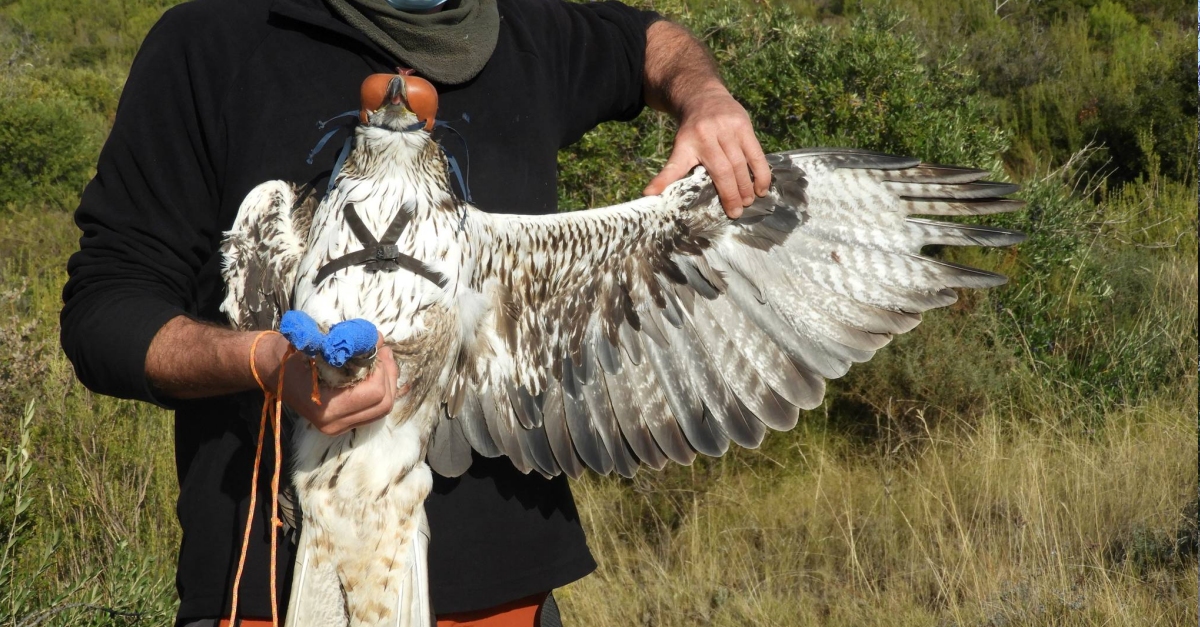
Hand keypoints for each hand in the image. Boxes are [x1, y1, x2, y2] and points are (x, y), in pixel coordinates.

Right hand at [255, 332, 397, 435]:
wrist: (270, 370)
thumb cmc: (291, 354)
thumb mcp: (316, 343)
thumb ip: (347, 342)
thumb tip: (378, 339)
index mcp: (327, 408)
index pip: (375, 393)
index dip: (382, 368)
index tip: (377, 347)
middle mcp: (334, 424)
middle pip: (383, 404)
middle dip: (389, 375)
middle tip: (384, 352)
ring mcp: (338, 427)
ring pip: (382, 410)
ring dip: (388, 383)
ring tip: (381, 359)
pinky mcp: (342, 424)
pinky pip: (373, 411)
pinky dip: (380, 391)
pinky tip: (375, 373)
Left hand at [643, 85, 770, 218]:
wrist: (704, 96)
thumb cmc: (693, 132)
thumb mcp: (680, 147)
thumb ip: (673, 171)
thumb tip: (653, 195)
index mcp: (686, 144)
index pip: (676, 166)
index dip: (663, 181)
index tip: (649, 194)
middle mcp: (706, 135)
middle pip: (722, 171)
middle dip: (730, 195)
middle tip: (735, 213)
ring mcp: (727, 129)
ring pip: (740, 164)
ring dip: (746, 186)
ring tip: (748, 202)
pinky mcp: (743, 125)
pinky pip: (756, 154)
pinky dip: (761, 173)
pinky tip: (762, 188)